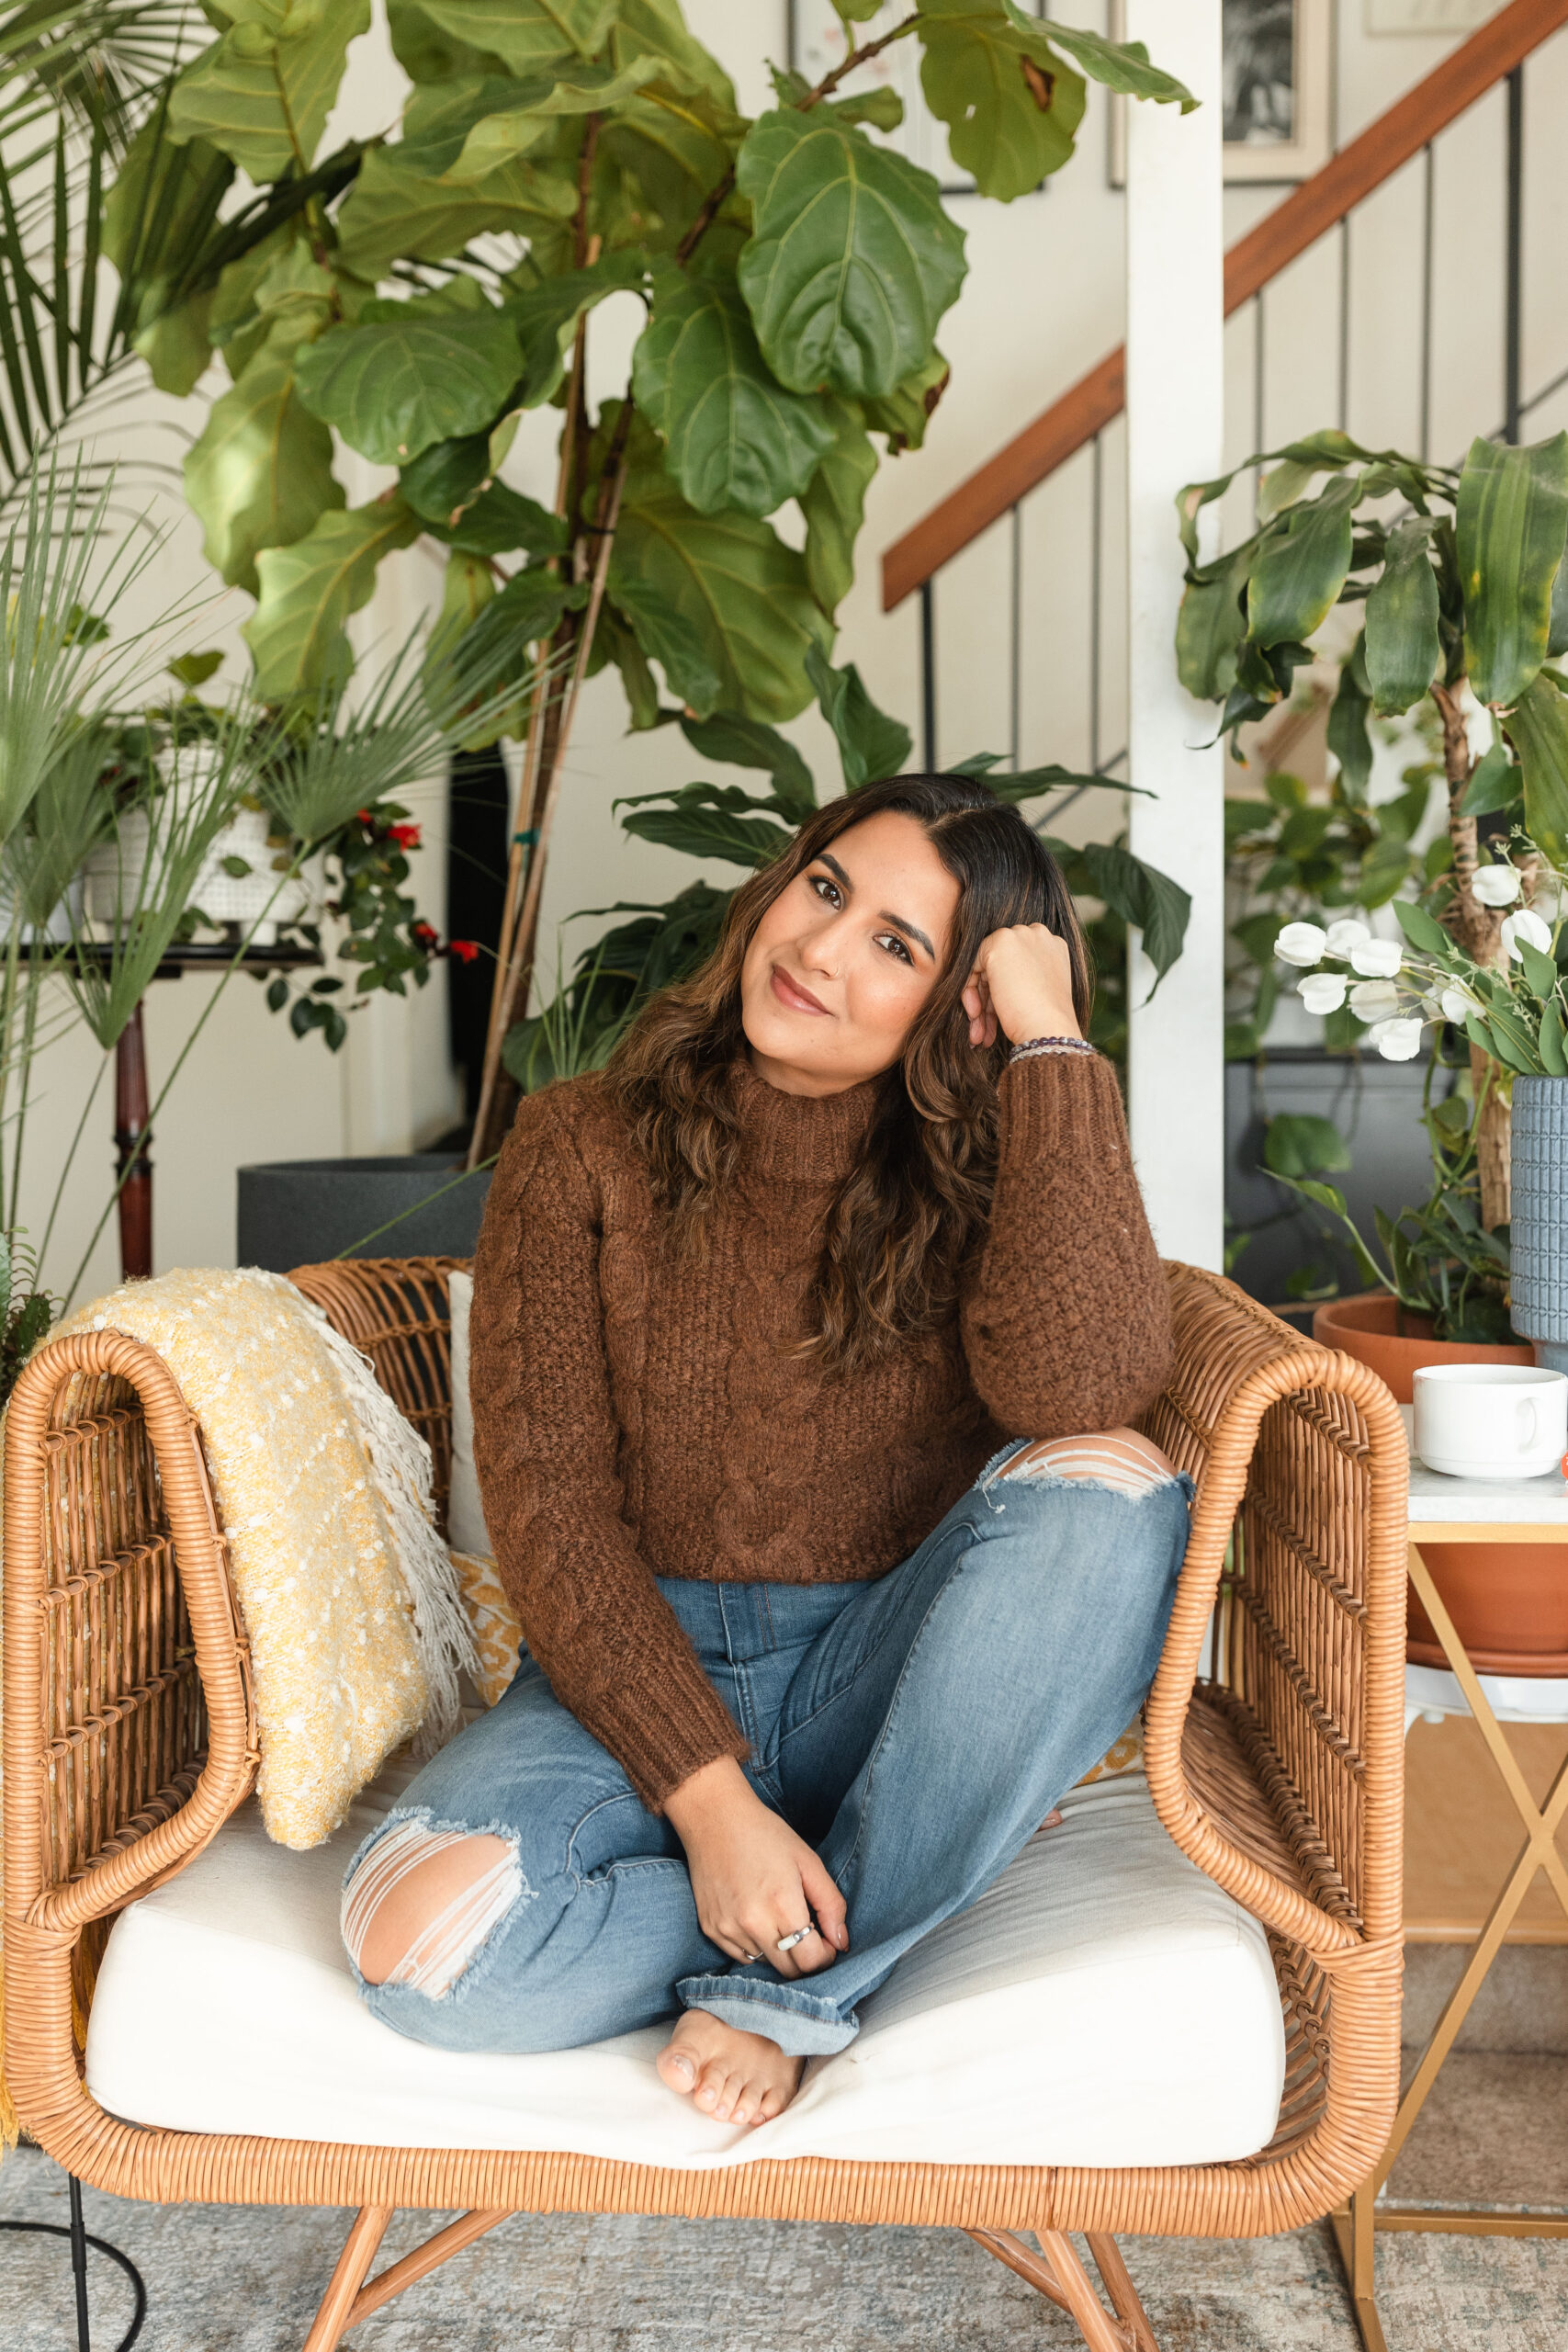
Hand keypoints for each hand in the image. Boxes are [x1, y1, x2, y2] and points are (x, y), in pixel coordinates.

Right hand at [665, 1756, 846, 1976]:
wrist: (714, 1818)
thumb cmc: (765, 1834)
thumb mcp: (808, 1862)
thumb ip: (831, 1904)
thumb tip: (841, 1943)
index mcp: (782, 1906)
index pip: (811, 1961)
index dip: (826, 1956)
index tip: (827, 1940)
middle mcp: (752, 1924)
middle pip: (789, 1971)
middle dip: (806, 1958)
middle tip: (808, 1933)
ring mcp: (728, 1930)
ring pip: (765, 1964)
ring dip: (780, 1952)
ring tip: (779, 1920)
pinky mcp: (710, 1930)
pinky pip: (741, 1957)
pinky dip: (756, 1947)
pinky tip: (757, 1919)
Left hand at [962, 922, 1079, 1047]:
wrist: (1049, 1029)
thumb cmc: (1046, 1020)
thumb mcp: (1038, 991)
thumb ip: (1020, 978)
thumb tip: (995, 985)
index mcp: (1053, 946)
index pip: (1017, 965)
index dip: (1004, 990)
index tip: (997, 1017)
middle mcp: (1038, 934)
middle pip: (1000, 966)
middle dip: (989, 999)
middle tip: (982, 1028)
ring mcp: (1019, 936)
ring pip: (985, 967)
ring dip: (980, 1002)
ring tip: (978, 1033)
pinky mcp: (999, 943)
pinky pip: (972, 965)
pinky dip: (969, 991)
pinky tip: (975, 1015)